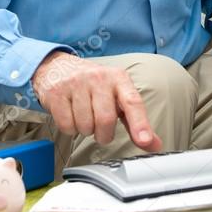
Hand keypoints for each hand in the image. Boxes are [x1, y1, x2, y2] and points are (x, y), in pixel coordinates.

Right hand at [31, 51, 161, 150]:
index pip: (133, 102)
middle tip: (100, 128)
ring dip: (86, 130)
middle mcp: (99, 77)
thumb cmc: (93, 86)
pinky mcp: (56, 92)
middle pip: (106, 120)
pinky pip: (67, 125)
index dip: (140, 124)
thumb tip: (154, 144)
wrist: (57, 67)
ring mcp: (76, 83)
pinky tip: (71, 115)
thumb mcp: (117, 96)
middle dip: (104, 134)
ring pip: (85, 125)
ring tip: (84, 117)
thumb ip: (135, 120)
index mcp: (119, 78)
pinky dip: (70, 129)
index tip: (145, 141)